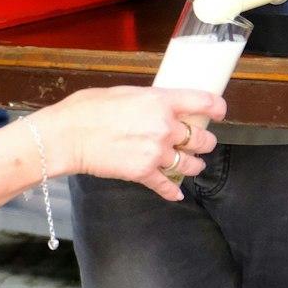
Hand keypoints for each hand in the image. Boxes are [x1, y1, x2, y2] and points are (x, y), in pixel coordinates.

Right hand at [41, 86, 225, 199]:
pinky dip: (173, 192)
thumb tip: (159, 105)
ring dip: (194, 164)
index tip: (220, 112)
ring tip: (193, 164)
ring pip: (190, 163)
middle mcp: (165, 127)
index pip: (204, 102)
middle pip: (202, 138)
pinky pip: (167, 186)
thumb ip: (150, 101)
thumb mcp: (126, 92)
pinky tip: (177, 194)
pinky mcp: (144, 173)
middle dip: (205, 141)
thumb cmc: (88, 109)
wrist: (68, 135)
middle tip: (203, 142)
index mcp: (161, 101)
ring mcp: (156, 152)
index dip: (218, 108)